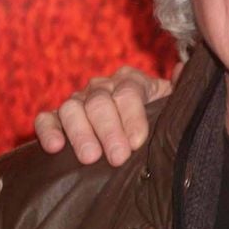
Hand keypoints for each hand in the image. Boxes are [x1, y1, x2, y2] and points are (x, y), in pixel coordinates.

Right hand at [34, 64, 177, 165]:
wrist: (138, 136)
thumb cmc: (159, 122)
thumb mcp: (173, 107)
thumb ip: (179, 90)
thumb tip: (182, 70)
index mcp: (132, 82)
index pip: (128, 93)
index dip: (132, 117)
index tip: (137, 142)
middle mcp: (103, 87)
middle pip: (100, 102)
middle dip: (109, 130)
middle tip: (117, 157)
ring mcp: (78, 101)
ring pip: (73, 108)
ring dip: (80, 133)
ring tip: (90, 157)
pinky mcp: (58, 118)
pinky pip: (47, 118)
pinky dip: (48, 130)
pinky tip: (54, 147)